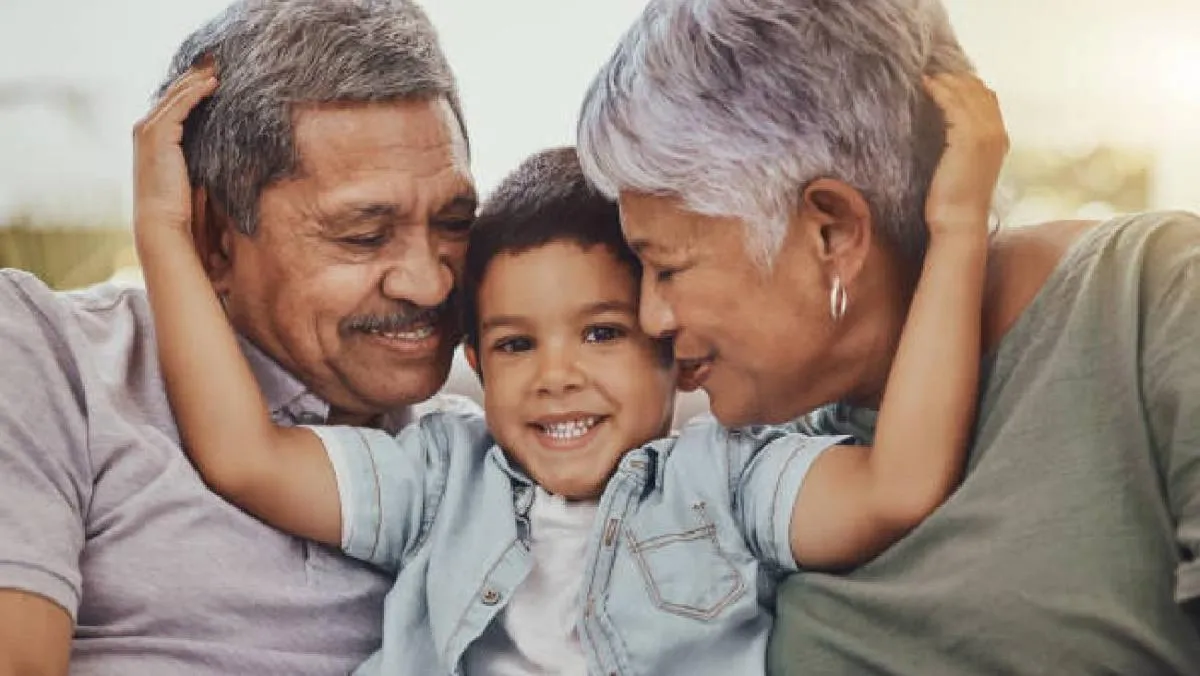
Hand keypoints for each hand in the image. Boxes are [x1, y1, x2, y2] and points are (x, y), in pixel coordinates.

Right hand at [132, 64, 217, 248]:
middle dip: (196, 75)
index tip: (216, 74)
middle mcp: (146, 128)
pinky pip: (179, 105)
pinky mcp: (157, 134)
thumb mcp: (194, 171)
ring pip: (176, 94)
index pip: (174, 102)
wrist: (164, 223)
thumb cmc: (181, 205)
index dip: (193, 86)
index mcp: (154, 136)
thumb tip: (226, 146)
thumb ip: (201, 153)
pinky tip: (214, 84)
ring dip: (198, 79)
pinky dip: (196, 92)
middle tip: (219, 62)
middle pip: (174, 92)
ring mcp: (148, 130)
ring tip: (220, 67)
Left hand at [921, 72, 1008, 238]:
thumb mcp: (962, 165)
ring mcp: (985, 134)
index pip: (988, 100)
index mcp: (999, 138)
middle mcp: (997, 132)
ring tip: (927, 74)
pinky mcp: (968, 138)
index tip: (947, 77)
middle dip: (957, 78)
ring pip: (967, 94)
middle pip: (980, 92)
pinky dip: (939, 91)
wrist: (959, 221)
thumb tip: (944, 127)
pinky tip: (926, 85)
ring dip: (947, 81)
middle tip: (934, 70)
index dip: (969, 85)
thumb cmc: (954, 200)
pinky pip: (953, 105)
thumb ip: (961, 144)